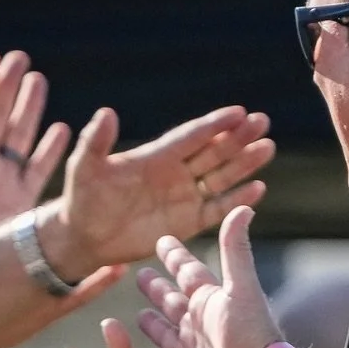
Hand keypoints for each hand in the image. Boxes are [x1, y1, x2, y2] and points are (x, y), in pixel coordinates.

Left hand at [40, 104, 274, 283]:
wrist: (83, 236)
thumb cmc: (81, 198)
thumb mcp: (84, 168)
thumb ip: (96, 142)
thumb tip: (105, 113)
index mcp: (155, 156)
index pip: (191, 136)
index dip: (214, 124)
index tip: (239, 111)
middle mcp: (174, 173)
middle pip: (213, 151)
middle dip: (238, 137)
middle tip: (263, 121)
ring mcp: (183, 197)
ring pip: (220, 177)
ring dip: (244, 163)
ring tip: (268, 147)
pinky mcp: (186, 223)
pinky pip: (216, 210)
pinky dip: (236, 200)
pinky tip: (258, 188)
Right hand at [137, 205, 282, 347]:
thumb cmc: (248, 334)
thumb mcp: (240, 287)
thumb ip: (235, 250)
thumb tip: (244, 207)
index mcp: (210, 302)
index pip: (188, 272)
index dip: (175, 257)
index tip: (163, 241)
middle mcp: (199, 326)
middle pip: (172, 303)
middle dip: (157, 289)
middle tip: (141, 276)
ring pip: (165, 336)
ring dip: (152, 325)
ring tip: (138, 315)